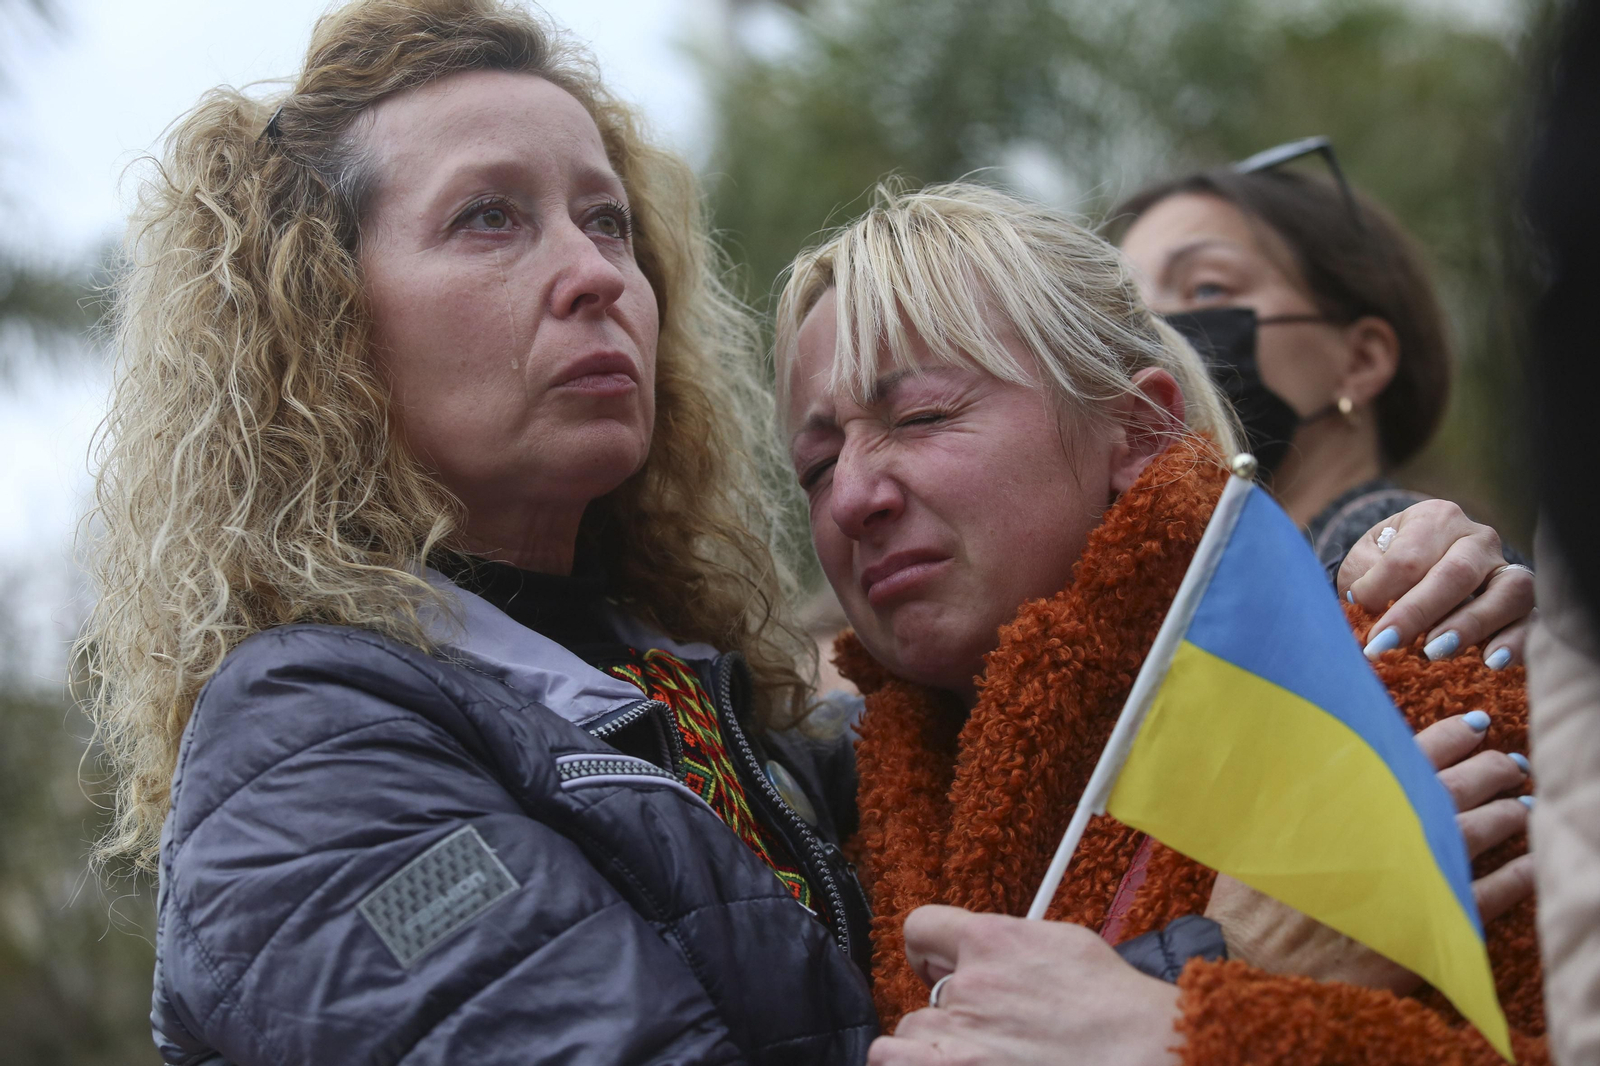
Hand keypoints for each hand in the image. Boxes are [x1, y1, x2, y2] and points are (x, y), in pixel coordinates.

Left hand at [868, 905, 1180, 1065]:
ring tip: (975, 1053)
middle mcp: (968, 985)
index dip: (929, 949)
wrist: (1144, 1053)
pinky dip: (905, 1061)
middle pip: (926, 990)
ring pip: (912, 1030)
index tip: (938, 964)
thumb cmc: (1117, 1008)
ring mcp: (959, 1036)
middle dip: (949, 1006)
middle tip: (985, 1027)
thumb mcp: (1065, 944)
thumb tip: (993, 948)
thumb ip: (1015, 941)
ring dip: (936, 1042)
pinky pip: (891, 1059)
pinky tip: (935, 1062)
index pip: (922, 927)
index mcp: (993, 941)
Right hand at [1203, 713, 1534, 993]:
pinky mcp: (1434, 922)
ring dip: (1509, 816)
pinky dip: (1516, 877)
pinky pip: (1491, 894)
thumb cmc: (1258, 884)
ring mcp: (1419, 872)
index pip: (1417, 751)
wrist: (1259, 954)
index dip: (1451, 736)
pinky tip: (1529, 866)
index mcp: (1356, 794)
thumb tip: (1331, 748)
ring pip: (1481, 833)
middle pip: (1459, 786)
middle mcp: (1394, 826)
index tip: (1475, 727)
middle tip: (1509, 765)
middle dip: (1492, 771)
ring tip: (1522, 807)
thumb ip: (1303, 780)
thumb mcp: (1268, 816)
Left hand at [1338, 499, 1532, 668]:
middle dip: (1418, 611)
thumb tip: (1364, 606)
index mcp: (1435, 519)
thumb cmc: (1381, 568)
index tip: (1358, 610)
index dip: (1381, 587)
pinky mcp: (1525, 605)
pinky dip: (1515, 642)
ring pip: (1507, 591)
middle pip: (1457, 572)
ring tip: (1434, 652)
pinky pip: (1531, 621)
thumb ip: (1364, 578)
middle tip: (1386, 642)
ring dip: (1469, 625)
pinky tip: (1491, 662)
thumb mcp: (1364, 563)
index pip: (1409, 555)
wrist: (1408, 579)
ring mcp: (1506, 570)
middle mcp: (1478, 538)